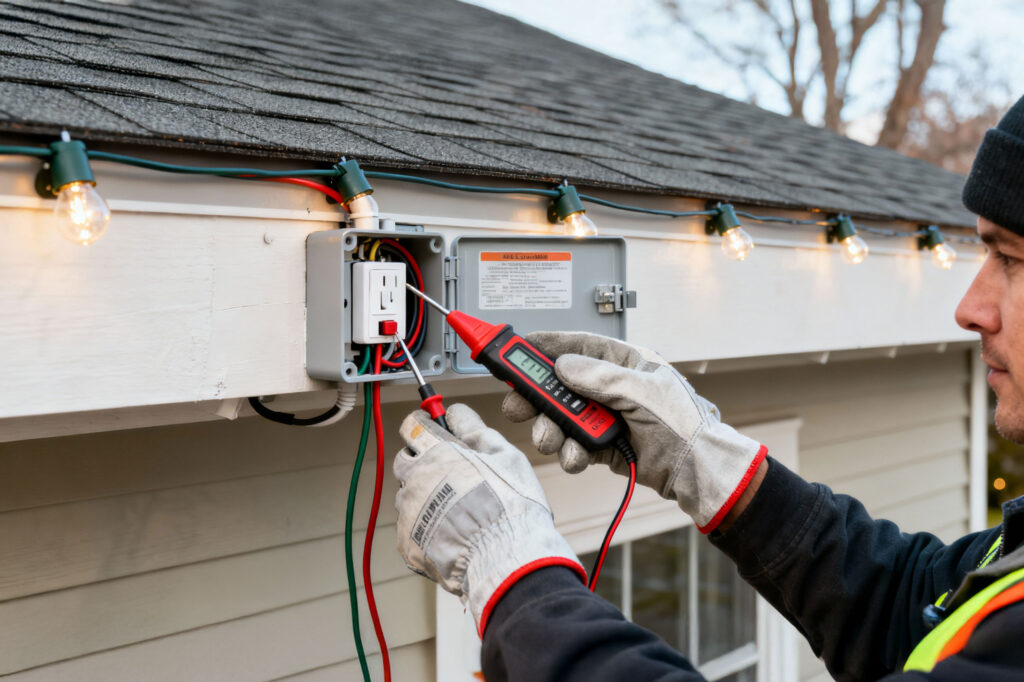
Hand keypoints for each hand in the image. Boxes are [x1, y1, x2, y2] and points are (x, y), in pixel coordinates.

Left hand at [394, 403, 585, 633]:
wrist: (505, 558)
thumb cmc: (511, 506)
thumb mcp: (505, 455)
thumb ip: (476, 430)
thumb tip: (456, 412)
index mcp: (437, 452)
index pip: (412, 425)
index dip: (421, 423)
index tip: (427, 425)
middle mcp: (415, 479)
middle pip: (405, 460)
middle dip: (421, 461)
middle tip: (449, 472)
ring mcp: (408, 513)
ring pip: (408, 496)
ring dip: (425, 497)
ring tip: (458, 511)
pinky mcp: (407, 543)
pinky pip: (412, 529)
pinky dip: (427, 529)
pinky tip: (452, 534)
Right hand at [501, 332, 766, 532]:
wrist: (699, 471)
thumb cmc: (685, 425)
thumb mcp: (644, 393)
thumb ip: (601, 378)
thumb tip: (564, 364)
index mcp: (623, 363)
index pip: (578, 346)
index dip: (546, 346)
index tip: (516, 348)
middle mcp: (610, 387)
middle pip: (560, 385)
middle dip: (537, 397)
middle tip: (518, 406)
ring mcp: (605, 417)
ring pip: (562, 418)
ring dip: (550, 430)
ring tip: (551, 440)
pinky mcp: (603, 446)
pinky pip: (573, 445)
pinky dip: (569, 453)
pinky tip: (575, 457)